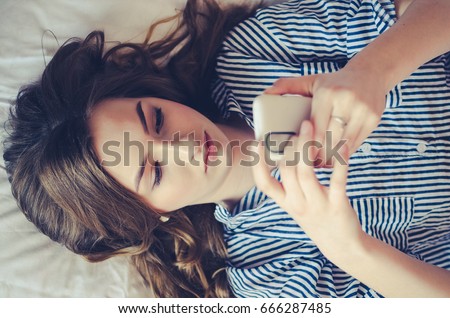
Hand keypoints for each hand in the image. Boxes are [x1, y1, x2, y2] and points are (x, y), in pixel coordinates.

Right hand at [252, 120, 365, 261]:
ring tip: (311, 127)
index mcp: (286, 203)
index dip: (258, 164)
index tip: (257, 143)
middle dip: (290, 145)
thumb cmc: (319, 220)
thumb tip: (289, 153)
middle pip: (286, 171)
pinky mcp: (337, 205)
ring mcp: (317, 205)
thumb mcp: (298, 205)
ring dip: (306, 147)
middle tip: (298, 127)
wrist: (342, 246)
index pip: (264, 185)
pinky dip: (340, 162)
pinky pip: (337, 180)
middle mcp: (297, 204)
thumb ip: (291, 184)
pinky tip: (343, 146)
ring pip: (305, 173)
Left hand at [264, 65, 385, 166]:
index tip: (298, 155)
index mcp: (328, 93)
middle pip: (329, 139)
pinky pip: (356, 144)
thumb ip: (287, 86)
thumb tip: (266, 93)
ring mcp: (362, 111)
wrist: (370, 74)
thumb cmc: (334, 82)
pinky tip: (335, 158)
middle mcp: (346, 101)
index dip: (306, 146)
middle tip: (307, 165)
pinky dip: (344, 154)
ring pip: (343, 145)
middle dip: (317, 156)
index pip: (315, 129)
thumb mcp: (311, 82)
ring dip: (330, 158)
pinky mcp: (373, 120)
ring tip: (319, 164)